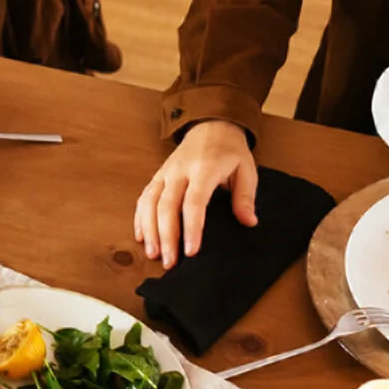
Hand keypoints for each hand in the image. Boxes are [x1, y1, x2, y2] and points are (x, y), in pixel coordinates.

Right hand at [133, 120, 256, 268]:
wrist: (211, 126)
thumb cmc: (229, 151)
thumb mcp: (246, 170)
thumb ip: (245, 196)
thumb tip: (248, 222)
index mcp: (204, 169)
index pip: (194, 201)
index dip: (191, 227)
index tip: (191, 251)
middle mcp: (179, 171)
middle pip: (166, 205)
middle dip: (166, 236)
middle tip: (169, 262)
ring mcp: (165, 173)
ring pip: (149, 202)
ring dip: (149, 230)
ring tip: (153, 254)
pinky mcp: (157, 176)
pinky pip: (143, 198)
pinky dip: (140, 218)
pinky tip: (142, 237)